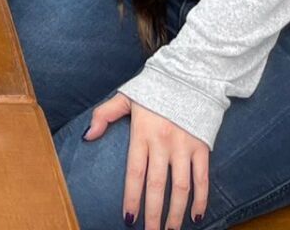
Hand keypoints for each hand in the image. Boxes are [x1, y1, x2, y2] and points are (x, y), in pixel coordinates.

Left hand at [85, 95, 209, 229]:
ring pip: (180, 187)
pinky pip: (202, 178)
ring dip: (176, 212)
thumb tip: (87, 135)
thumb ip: (104, 115)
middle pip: (157, 185)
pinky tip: (196, 216)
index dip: (132, 198)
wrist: (189, 74)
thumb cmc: (154, 88)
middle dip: (153, 213)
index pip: (135, 173)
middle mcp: (163, 142)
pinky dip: (201, 198)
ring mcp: (184, 146)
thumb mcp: (126, 97)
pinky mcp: (202, 146)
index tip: (129, 219)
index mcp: (142, 133)